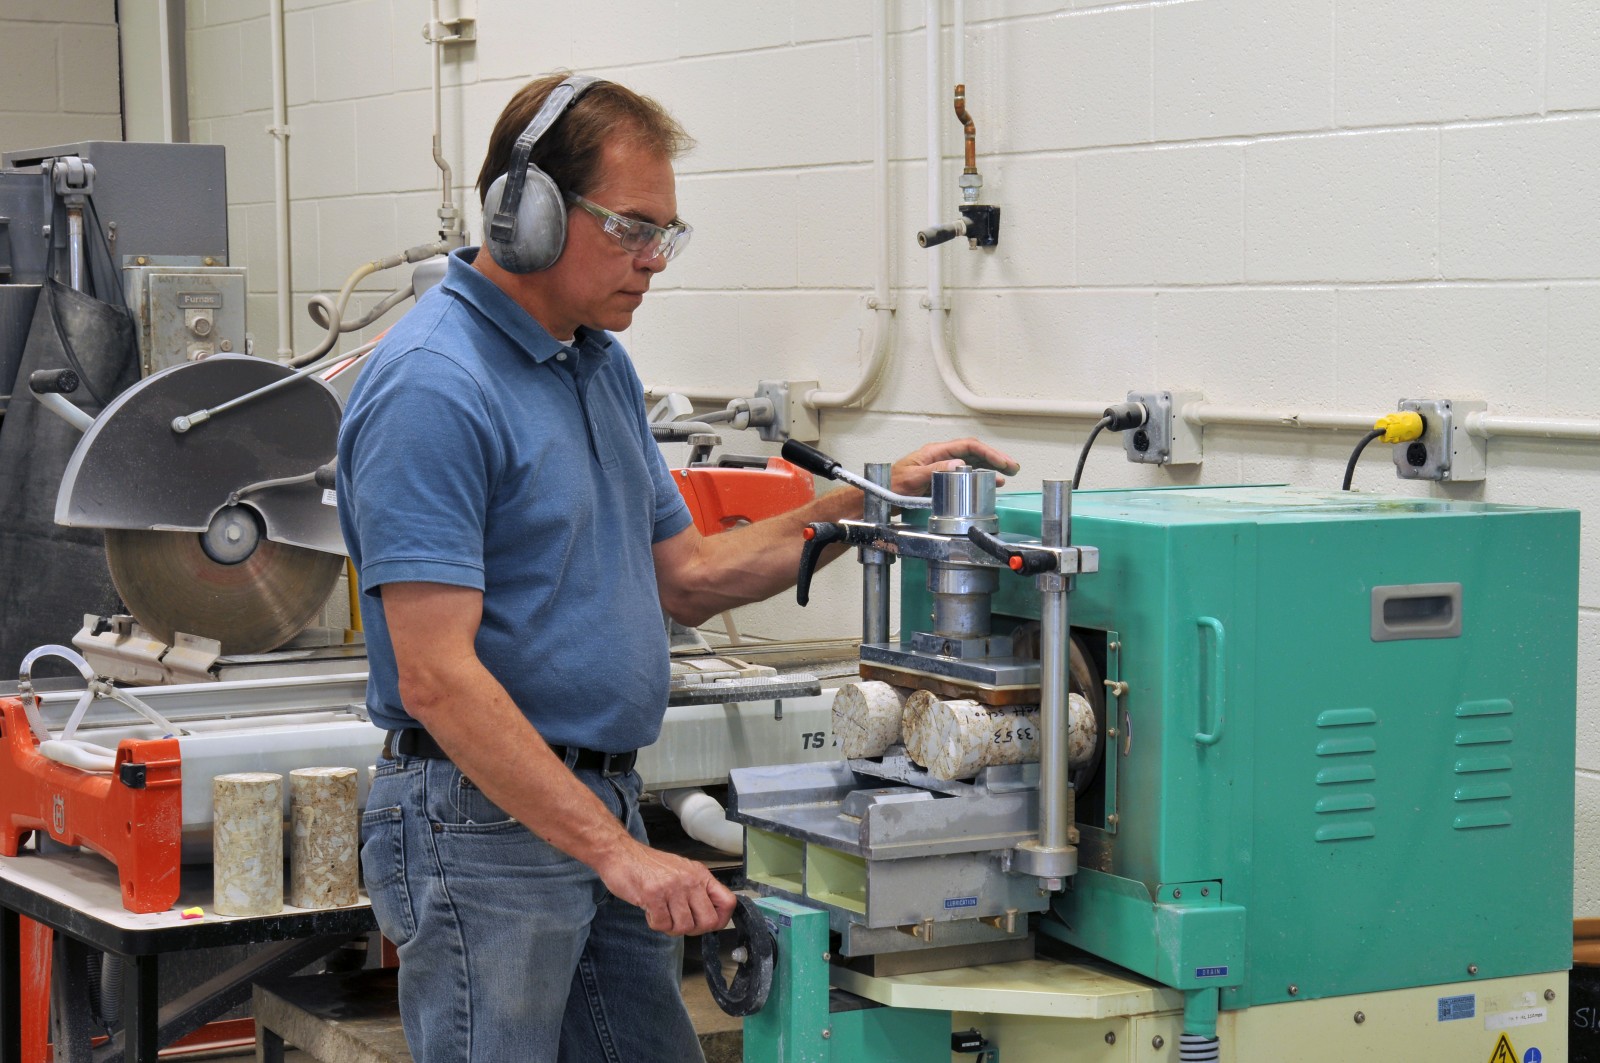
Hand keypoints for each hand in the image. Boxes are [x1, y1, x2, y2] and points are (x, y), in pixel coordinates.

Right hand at [597, 841, 737, 935]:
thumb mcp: (681, 871)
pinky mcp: (653, 896)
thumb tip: (711, 914)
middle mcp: (690, 880)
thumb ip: (697, 890)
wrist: (621, 854)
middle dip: (694, 929)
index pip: (727, 902)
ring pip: (684, 927)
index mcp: (699, 874)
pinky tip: (650, 910)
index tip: (710, 923)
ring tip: (662, 914)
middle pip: (708, 921)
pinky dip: (655, 923)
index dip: (721, 919)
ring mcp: (672, 888)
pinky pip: (662, 925)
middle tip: (680, 923)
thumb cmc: (649, 865)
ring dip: (671, 927)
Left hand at [890, 437, 1020, 497]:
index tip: (1003, 462)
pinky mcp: (942, 480)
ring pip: (973, 464)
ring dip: (991, 468)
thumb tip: (960, 464)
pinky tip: (991, 484)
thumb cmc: (890, 485)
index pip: (968, 447)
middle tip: (1013, 467)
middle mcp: (941, 457)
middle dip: (995, 458)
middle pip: (974, 453)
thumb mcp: (912, 478)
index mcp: (935, 452)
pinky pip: (966, 476)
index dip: (988, 452)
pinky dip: (981, 478)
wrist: (878, 497)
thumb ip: (935, 470)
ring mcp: (942, 468)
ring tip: (1008, 475)